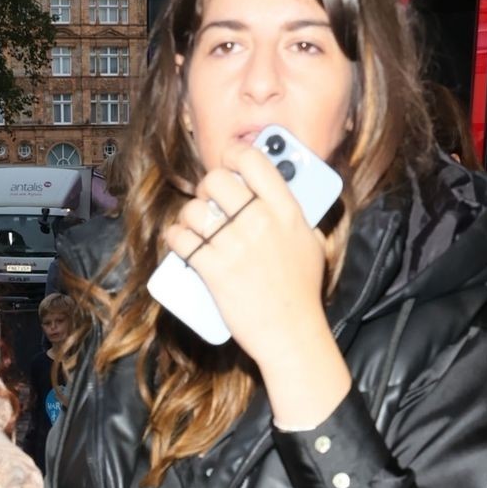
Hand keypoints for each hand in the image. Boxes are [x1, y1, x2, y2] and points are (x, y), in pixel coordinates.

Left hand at [163, 142, 350, 425]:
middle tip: (209, 203)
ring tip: (194, 227)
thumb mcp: (311, 243)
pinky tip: (179, 241)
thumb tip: (278, 198)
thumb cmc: (303, 292)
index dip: (234, 154)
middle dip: (207, 189)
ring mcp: (235, 246)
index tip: (228, 161)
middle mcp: (260, 221)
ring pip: (195, 210)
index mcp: (286, 210)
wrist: (292, 333)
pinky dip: (175, 238)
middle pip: (217, 180)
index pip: (254, 160)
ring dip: (189, 216)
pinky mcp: (214, 270)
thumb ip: (295, 216)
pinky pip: (181, 240)